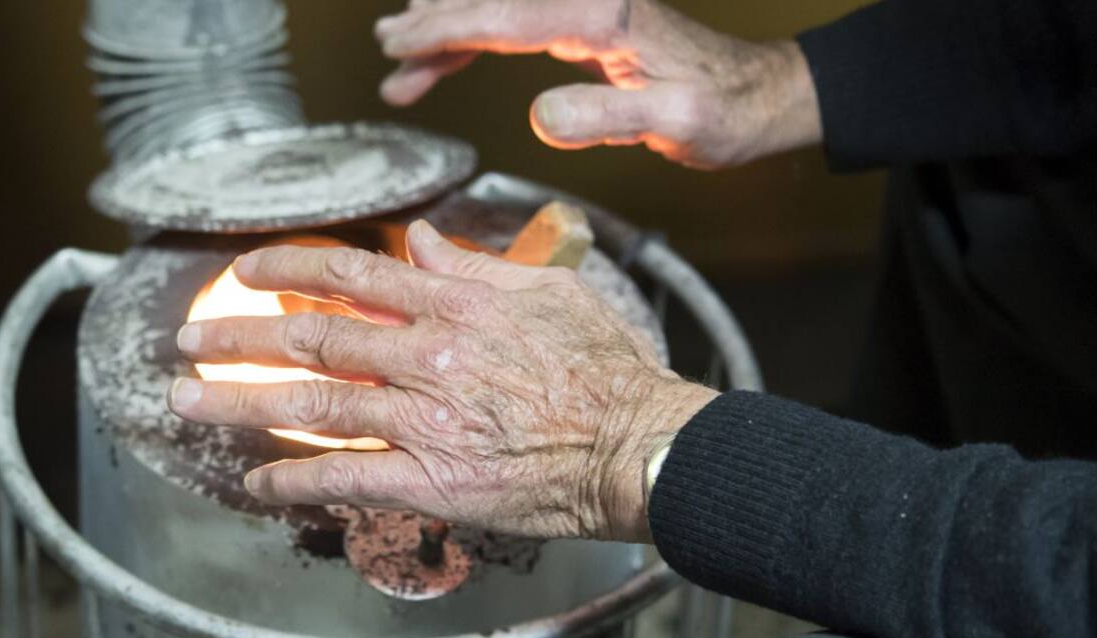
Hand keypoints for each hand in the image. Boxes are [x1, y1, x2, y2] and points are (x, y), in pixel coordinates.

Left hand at [167, 220, 716, 541]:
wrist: (634, 443)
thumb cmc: (601, 369)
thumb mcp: (545, 292)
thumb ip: (475, 267)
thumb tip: (423, 243)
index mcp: (453, 306)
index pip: (350, 274)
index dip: (286, 268)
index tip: (245, 272)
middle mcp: (426, 357)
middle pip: (311, 338)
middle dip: (237, 337)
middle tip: (189, 341)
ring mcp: (422, 421)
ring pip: (311, 405)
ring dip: (238, 403)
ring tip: (188, 402)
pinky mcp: (431, 480)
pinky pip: (345, 477)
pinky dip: (293, 479)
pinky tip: (258, 480)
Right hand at [375, 0, 821, 167]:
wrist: (756, 95)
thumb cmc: (722, 110)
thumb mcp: (675, 123)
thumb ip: (610, 117)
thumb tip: (541, 116)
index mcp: (601, 16)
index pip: (502, 17)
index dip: (444, 31)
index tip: (398, 45)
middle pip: (490, 0)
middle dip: (431, 21)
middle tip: (385, 46)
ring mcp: (585, 5)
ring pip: (496, 6)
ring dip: (445, 27)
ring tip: (399, 57)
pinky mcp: (586, 21)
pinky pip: (514, 22)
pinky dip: (474, 40)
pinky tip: (444, 62)